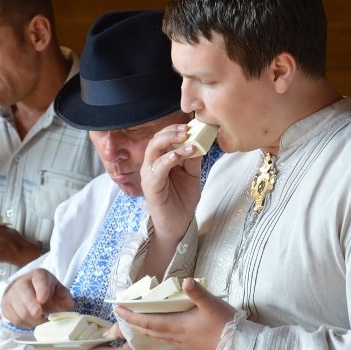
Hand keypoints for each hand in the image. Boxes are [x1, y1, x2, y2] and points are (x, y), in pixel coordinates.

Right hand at [0, 268, 73, 327]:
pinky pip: (15, 319)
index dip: (41, 290)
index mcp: (38, 275)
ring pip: (20, 311)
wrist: (28, 290)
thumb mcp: (58, 290)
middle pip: (25, 296)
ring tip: (43, 320)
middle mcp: (21, 282)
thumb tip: (68, 306)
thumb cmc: (46, 290)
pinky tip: (33, 321)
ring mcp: (11, 294)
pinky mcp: (5, 306)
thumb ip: (64, 298)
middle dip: (33, 308)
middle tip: (41, 315)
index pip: (39, 281)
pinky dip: (26, 324)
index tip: (43, 299)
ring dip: (33, 320)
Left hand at [114, 278, 235, 349]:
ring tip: (136, 320)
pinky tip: (161, 328)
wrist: (237, 349)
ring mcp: (181, 343)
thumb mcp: (212, 305)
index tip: (117, 308)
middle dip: (132, 322)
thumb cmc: (225, 325)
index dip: (130, 316)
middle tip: (122, 314)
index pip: (147, 322)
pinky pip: (165, 339)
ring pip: (155, 336)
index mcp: (176, 326)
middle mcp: (175, 337)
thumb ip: (197, 292)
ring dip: (143, 328)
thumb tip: (185, 280)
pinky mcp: (188, 346)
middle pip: (147, 331)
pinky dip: (156, 332)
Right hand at [141, 123, 203, 241]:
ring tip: (186, 139)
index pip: (163, 137)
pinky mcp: (151, 186)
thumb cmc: (182, 199)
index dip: (175, 129)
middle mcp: (152, 164)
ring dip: (170, 141)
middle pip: (156, 140)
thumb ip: (193, 159)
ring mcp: (150, 175)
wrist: (179, 224)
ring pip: (153, 150)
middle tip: (187, 129)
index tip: (192, 125)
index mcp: (161, 160)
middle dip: (171, 131)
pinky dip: (167, 159)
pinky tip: (178, 155)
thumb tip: (200, 140)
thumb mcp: (192, 175)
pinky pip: (157, 169)